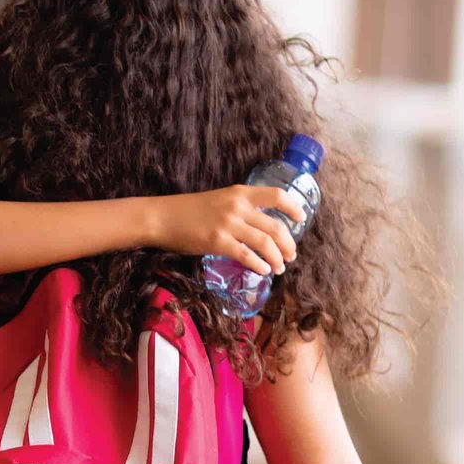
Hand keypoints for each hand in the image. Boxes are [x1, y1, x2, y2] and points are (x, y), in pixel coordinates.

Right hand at [158, 184, 303, 274]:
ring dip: (277, 258)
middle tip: (290, 256)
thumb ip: (241, 209)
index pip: (277, 195)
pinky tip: (263, 270)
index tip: (301, 219)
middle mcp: (238, 206)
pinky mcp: (217, 242)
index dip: (293, 208)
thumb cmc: (189, 211)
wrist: (162, 217)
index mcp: (240, 192)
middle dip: (288, 244)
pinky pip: (247, 256)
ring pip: (265, 243)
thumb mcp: (220, 200)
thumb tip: (261, 227)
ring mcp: (228, 224)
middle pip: (276, 226)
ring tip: (279, 268)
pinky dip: (259, 265)